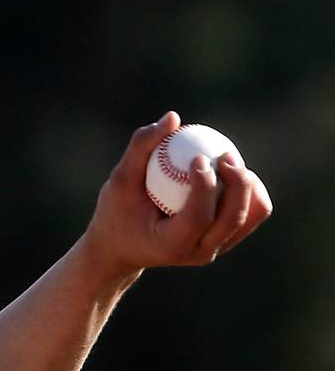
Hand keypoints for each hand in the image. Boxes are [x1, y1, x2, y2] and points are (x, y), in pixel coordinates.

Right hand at [80, 112, 272, 278]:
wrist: (122, 247)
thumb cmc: (117, 212)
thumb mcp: (119, 181)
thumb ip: (141, 148)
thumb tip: (172, 117)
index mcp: (171, 245)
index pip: (198, 217)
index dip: (205, 186)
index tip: (199, 157)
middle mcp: (199, 253)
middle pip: (233, 217)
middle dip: (238, 183)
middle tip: (226, 155)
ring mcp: (216, 248)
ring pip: (252, 213)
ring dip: (246, 184)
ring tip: (227, 162)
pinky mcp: (227, 239)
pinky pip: (253, 210)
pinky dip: (247, 188)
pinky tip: (229, 172)